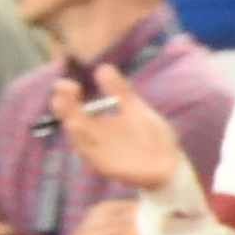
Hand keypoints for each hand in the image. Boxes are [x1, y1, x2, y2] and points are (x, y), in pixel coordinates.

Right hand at [66, 75, 194, 198]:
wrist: (169, 166)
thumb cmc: (150, 138)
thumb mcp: (136, 110)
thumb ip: (120, 91)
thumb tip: (103, 67)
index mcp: (95, 122)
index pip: (72, 106)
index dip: (66, 94)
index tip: (68, 83)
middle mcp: (91, 137)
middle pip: (71, 120)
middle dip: (65, 108)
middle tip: (65, 92)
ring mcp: (98, 153)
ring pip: (80, 140)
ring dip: (76, 130)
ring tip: (74, 118)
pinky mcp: (107, 168)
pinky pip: (95, 159)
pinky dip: (90, 151)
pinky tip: (89, 142)